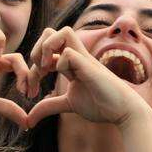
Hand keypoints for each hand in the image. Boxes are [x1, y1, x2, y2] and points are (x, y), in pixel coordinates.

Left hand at [26, 27, 148, 127]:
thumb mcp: (67, 104)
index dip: (31, 69)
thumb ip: (48, 106)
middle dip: (35, 50)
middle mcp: (75, 55)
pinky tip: (63, 78)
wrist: (122, 111)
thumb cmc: (100, 104)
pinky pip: (68, 52)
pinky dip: (60, 64)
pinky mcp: (89, 65)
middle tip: (37, 74)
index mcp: (69, 62)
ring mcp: (83, 58)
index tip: (30, 92)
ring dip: (46, 49)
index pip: (43, 50)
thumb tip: (29, 119)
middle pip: (48, 32)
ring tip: (45, 70)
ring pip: (61, 32)